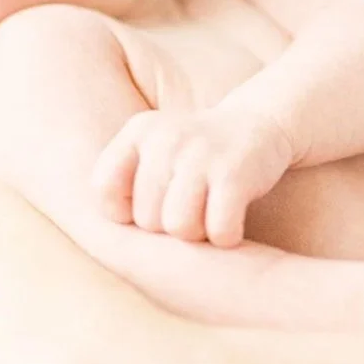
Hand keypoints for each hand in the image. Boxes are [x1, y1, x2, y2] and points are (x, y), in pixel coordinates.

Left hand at [92, 105, 292, 245]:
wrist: (259, 123)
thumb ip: (125, 183)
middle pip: (146, 219)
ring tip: (208, 215)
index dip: (124, 212)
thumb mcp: (154, 152)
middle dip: (169, 227)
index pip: (104, 189)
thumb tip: (110, 240)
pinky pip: (219, 230)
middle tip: (191, 208)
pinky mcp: (234, 173)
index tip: (151, 206)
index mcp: (138, 132)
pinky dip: (227, 236)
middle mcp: (165, 138)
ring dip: (198, 234)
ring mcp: (200, 153)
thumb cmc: (196, 155)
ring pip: (179, 227)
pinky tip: (232, 221)